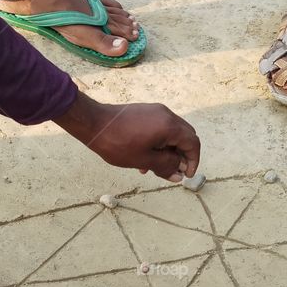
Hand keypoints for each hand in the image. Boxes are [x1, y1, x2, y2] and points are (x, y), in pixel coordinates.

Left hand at [54, 93, 199, 180]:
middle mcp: (166, 115)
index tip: (186, 175)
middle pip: (185, 136)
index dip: (193, 161)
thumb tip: (180, 174)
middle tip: (172, 171)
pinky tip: (145, 157)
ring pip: (172, 133)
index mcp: (169, 126)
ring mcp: (156, 111)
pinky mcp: (146, 112)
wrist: (94, 123)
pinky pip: (160, 128)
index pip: (193, 143)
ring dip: (168, 151)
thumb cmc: (118, 143)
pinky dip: (160, 143)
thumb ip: (166, 166)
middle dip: (182, 156)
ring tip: (153, 168)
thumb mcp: (144, 160)